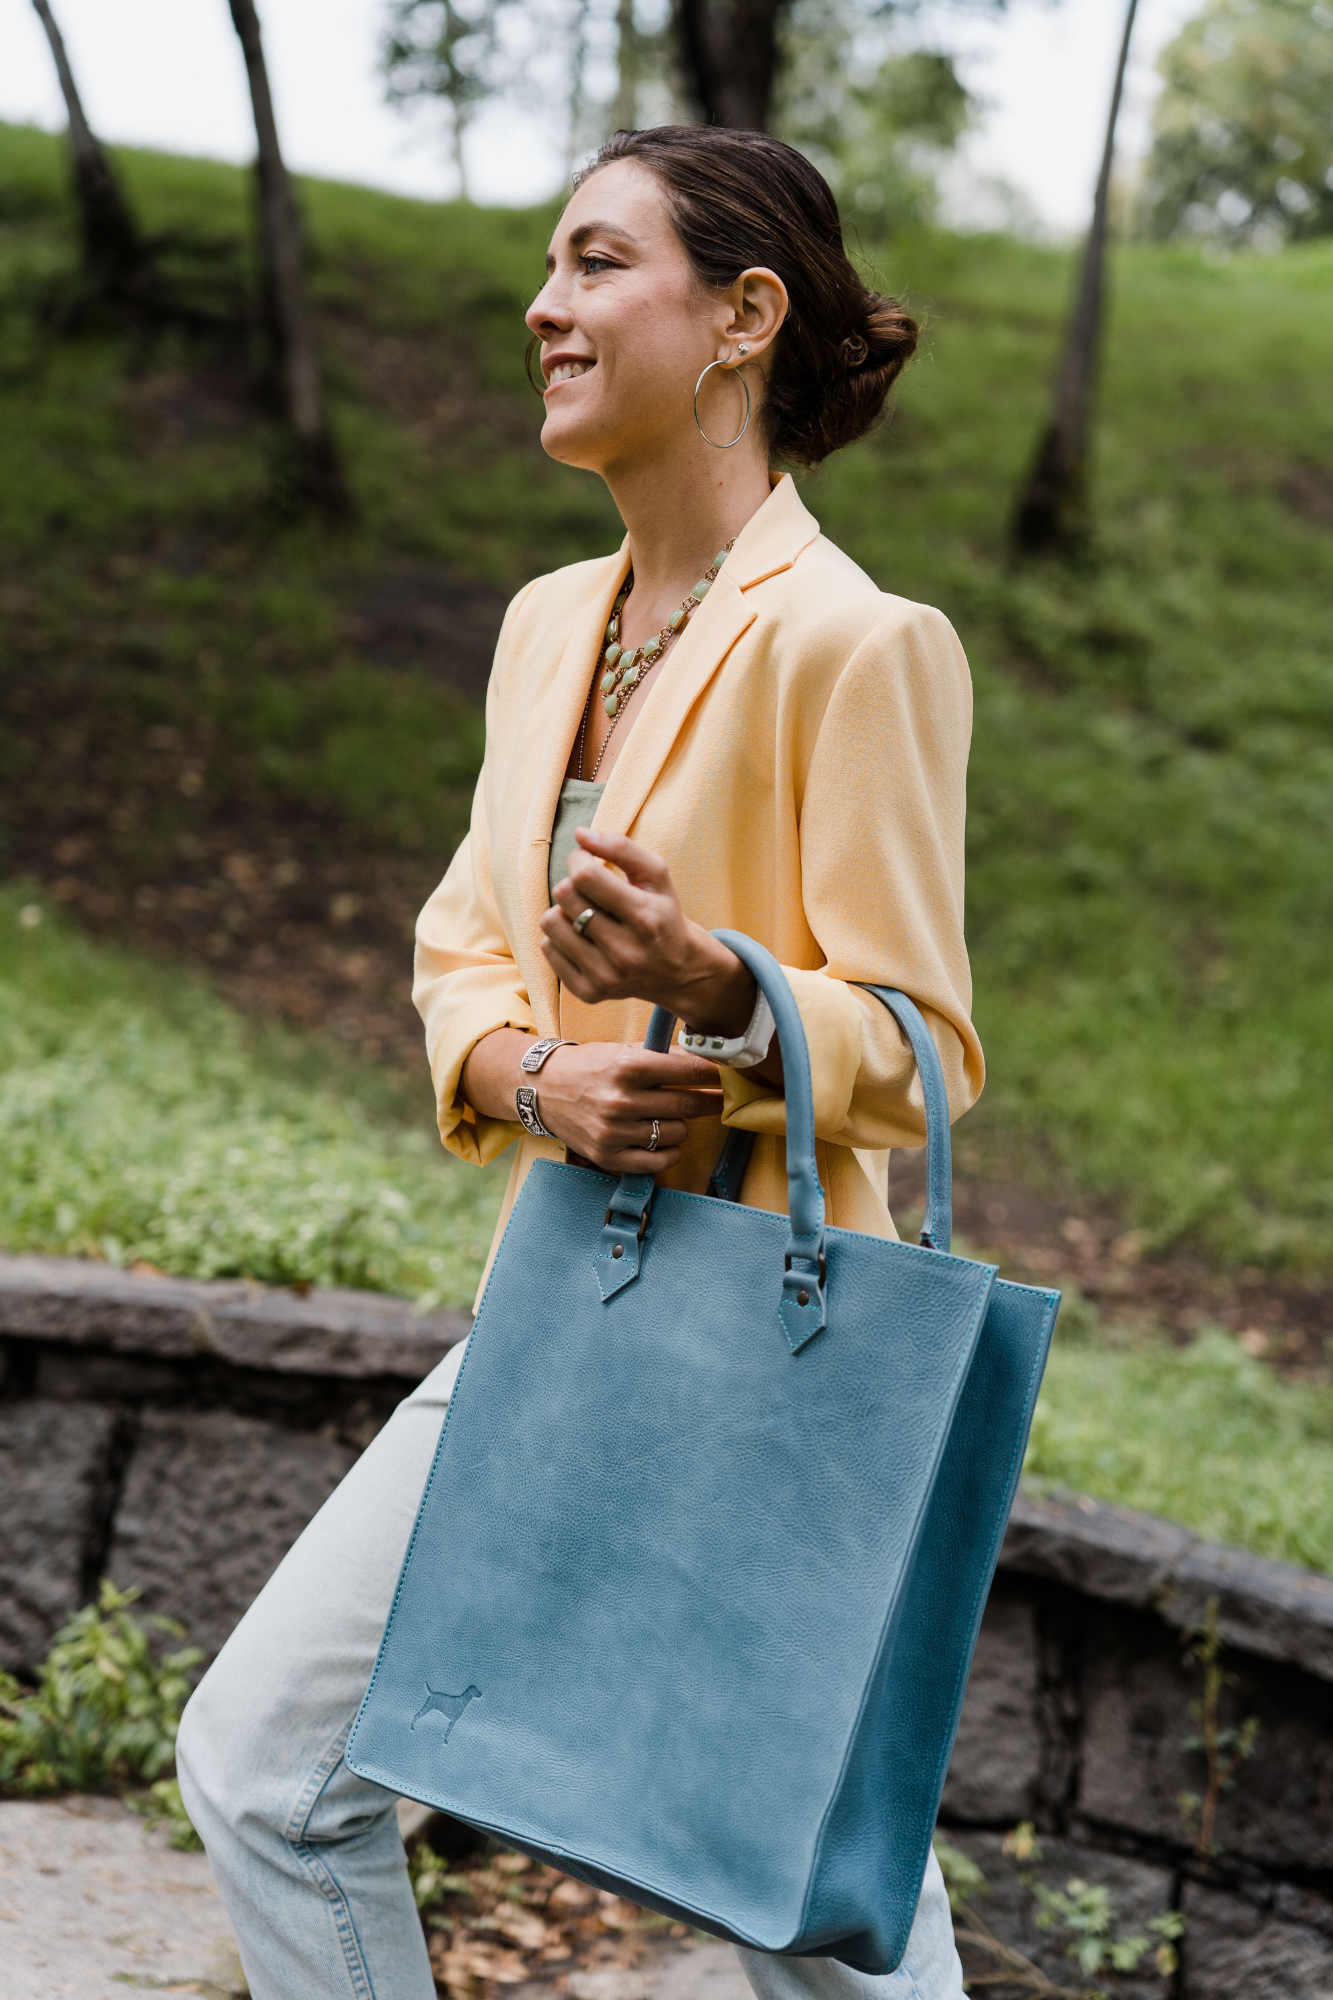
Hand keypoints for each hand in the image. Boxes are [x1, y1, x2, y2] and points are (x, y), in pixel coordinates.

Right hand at [525, 1040, 721, 1174]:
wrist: (543, 1089)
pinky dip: (669, 1152)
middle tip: (721, 1098)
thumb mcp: (623, 1052)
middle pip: (687, 1105)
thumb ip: (663, 1057)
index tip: (730, 1075)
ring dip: (681, 1125)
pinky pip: (657, 1162)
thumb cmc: (589, 1067)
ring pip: (675, 1134)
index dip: (714, 1074)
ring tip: (670, 1116)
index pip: (687, 1071)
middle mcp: (620, 1101)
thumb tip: (706, 1060)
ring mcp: (613, 1132)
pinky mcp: (606, 1156)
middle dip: (710, 1101)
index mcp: (626, 1067)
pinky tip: (665, 1141)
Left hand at [541, 828, 755, 1031]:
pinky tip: (582, 939)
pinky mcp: (589, 992)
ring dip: (562, 911)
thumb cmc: (662, 914)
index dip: (578, 859)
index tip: (585, 860)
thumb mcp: (656, 875)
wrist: (679, 971)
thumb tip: (580, 834)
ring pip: (550, 923)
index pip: (586, 876)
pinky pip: (548, 950)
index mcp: (645, 917)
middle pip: (565, 896)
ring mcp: (606, 976)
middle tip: (588, 889)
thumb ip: (621, 847)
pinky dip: (559, 938)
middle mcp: (625, 951)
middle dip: (572, 883)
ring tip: (583, 914)